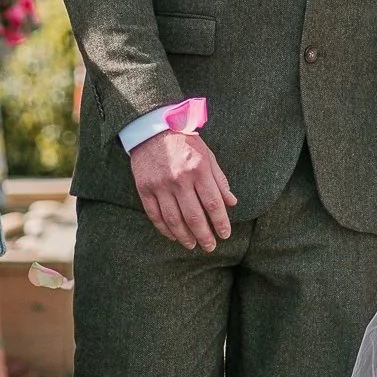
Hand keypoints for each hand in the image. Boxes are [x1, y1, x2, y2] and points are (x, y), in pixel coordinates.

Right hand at [128, 128, 236, 249]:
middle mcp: (180, 179)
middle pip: (194, 216)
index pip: (213, 204)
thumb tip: (232, 203)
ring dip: (185, 236)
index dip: (220, 223)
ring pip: (174, 220)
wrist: (152, 130)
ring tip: (193, 245)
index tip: (225, 235)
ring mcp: (160, 185)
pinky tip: (174, 236)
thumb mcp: (208, 155)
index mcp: (199, 169)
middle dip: (204, 236)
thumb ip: (220, 180)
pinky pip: (155, 215)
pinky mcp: (145, 188)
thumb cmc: (185, 142)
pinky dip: (165, 229)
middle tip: (210, 247)